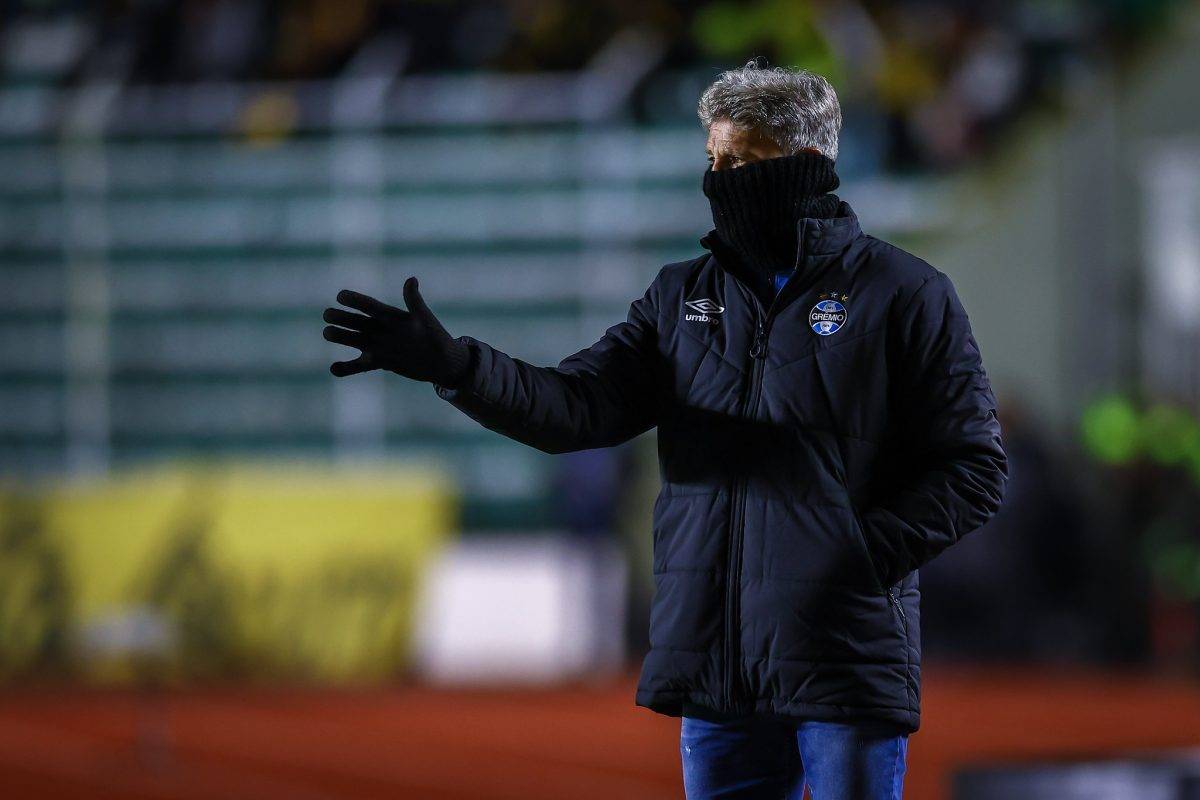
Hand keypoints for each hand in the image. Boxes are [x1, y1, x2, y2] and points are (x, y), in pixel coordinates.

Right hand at [323, 276, 470, 385]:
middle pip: (358, 322)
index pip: (370, 306)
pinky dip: (347, 368)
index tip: (341, 295)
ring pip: (355, 340)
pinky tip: (333, 369)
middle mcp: (381, 329)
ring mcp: (379, 346)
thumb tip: (411, 280)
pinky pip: (360, 365)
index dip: (356, 300)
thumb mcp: (426, 319)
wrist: (442, 362)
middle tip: (327, 315)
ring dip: (341, 337)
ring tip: (327, 333)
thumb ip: (415, 302)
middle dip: (342, 318)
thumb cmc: (437, 336)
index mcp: (391, 316)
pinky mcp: (380, 362)